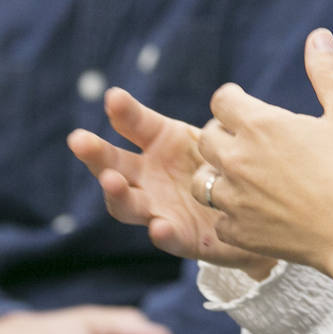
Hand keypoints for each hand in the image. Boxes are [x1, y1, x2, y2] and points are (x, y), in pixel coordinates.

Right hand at [68, 88, 274, 274]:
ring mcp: (159, 208)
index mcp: (159, 143)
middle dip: (96, 154)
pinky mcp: (180, 238)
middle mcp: (149, 176)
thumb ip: (210, 122)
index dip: (124, 112)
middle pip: (114, 165)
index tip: (114, 97)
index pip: (134, 124)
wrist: (253, 208)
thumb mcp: (215, 138)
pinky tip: (159, 227)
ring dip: (117, 193)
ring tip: (111, 180)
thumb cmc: (223, 165)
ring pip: (128, 204)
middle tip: (79, 140)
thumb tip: (224, 95)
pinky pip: (168, 237)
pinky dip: (161, 233)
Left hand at [196, 28, 332, 283]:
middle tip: (248, 141)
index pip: (222, 100)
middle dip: (223, 135)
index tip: (247, 106)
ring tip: (242, 178)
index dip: (234, 100)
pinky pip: (218, 220)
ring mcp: (235, 199)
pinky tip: (254, 213)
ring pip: (202, 182)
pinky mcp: (239, 233)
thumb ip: (327, 72)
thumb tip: (318, 35)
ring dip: (218, 176)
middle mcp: (238, 159)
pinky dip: (231, 216)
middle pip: (206, 138)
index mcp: (260, 125)